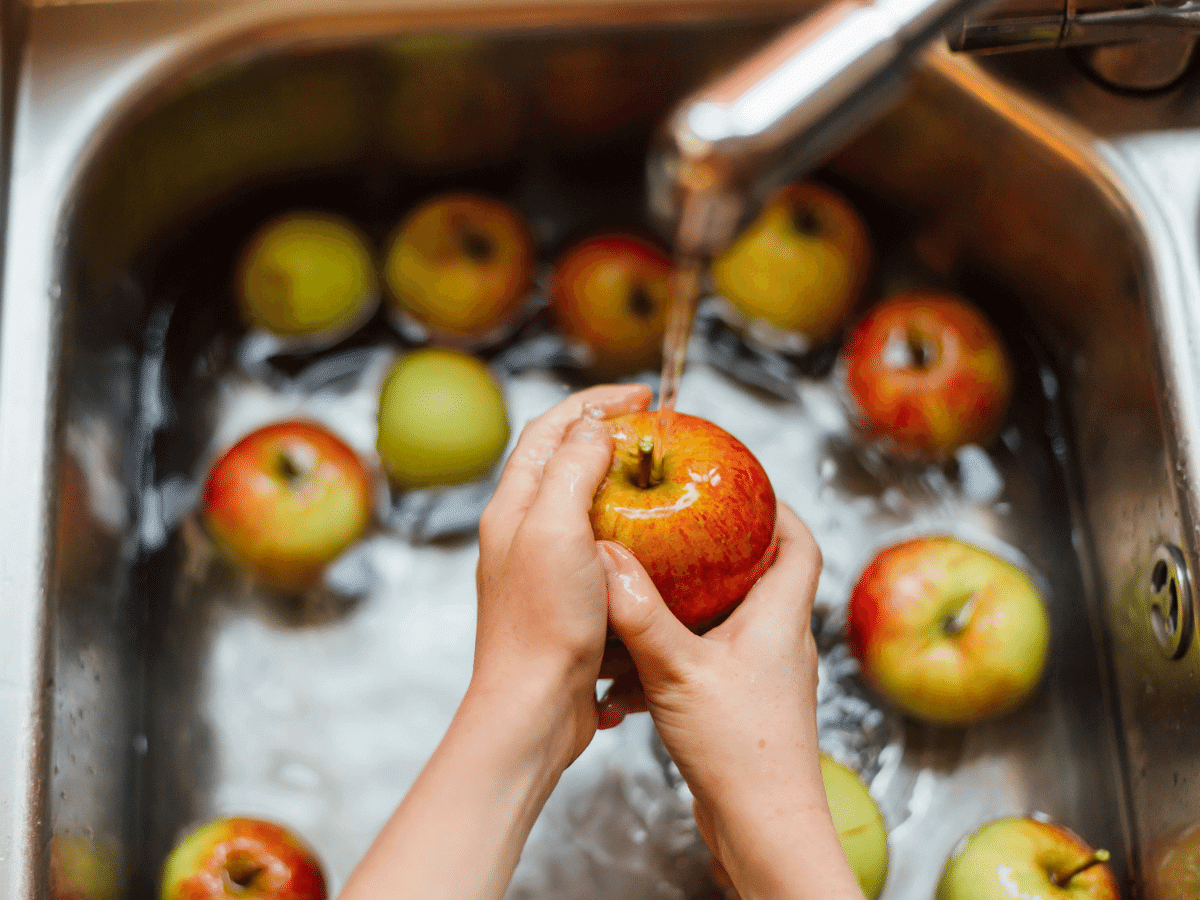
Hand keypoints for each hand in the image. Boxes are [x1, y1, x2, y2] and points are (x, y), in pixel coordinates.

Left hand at [471, 382, 651, 773]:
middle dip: (607, 434)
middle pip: (563, 461)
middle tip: (654, 428)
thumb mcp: (556, 529)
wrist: (533, 709)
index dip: (594, 402)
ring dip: (619, 482)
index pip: (550, 430)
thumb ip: (573, 468)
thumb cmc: (543, 622)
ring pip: (583, 505)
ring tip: (660, 476)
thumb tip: (594, 424)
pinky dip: (629, 532)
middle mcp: (523, 531)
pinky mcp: (567, 601)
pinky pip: (600, 549)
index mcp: (514, 506)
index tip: (641, 395)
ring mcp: (544, 567)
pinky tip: (657, 543)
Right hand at [598, 503, 863, 899]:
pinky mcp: (744, 707)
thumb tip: (608, 559)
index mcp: (780, 620)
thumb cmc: (741, 752)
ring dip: (689, 607)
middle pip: (761, 576)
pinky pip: (708, 662)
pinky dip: (674, 655)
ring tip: (645, 592)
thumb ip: (642, 615)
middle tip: (677, 531)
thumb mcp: (680, 672)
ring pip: (728, 621)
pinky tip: (631, 671)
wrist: (763, 828)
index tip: (742, 486)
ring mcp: (763, 677)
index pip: (799, 544)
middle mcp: (780, 642)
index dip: (777, 509)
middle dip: (719, 552)